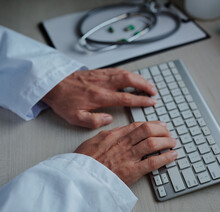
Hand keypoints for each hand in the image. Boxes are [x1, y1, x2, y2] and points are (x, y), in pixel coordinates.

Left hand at [42, 68, 156, 128]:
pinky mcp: (99, 71)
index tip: (151, 102)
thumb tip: (109, 119)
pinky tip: (134, 77)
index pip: (126, 98)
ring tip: (149, 85)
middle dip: (145, 86)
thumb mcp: (75, 118)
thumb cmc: (63, 101)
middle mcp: (103, 84)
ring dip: (139, 79)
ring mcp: (102, 75)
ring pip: (126, 73)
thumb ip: (94, 121)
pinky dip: (129, 73)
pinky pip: (118, 70)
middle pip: (130, 81)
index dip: (141, 100)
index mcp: (99, 97)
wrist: (52, 84)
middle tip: (154, 92)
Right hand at [74, 121, 176, 185]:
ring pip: (153, 143)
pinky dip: (166, 158)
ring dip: (166, 142)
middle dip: (162, 130)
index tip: (160, 125)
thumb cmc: (83, 162)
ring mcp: (128, 157)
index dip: (152, 124)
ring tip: (173, 143)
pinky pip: (153, 162)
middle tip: (169, 132)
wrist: (78, 178)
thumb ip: (107, 136)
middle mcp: (123, 143)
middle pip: (148, 130)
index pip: (138, 125)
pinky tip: (173, 156)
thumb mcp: (92, 142)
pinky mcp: (132, 171)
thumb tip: (116, 131)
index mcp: (114, 135)